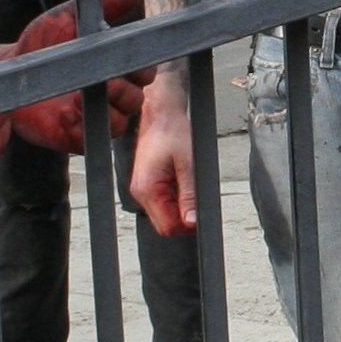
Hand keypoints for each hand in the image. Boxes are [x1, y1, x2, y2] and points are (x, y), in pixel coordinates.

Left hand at [0, 0, 151, 153]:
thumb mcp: (70, 17)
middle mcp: (112, 95)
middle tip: (107, 79)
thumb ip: (103, 5)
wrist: (8, 70)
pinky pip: (91, 139)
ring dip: (106, 109)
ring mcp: (95, 117)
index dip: (142, 69)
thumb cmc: (44, 43)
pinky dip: (82, 126)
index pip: (145, 72)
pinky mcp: (76, 137)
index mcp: (117, 67)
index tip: (130, 60)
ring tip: (80, 95)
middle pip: (136, 99)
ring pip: (120, 122)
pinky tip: (66, 112)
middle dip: (125, 90)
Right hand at [129, 69, 200, 236]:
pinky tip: (181, 178)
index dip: (188, 225)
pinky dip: (176, 196)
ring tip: (187, 180)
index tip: (200, 209)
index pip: (168, 227)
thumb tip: (192, 222)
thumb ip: (190, 195)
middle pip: (166, 224)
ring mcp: (142, 190)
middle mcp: (140, 193)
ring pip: (166, 214)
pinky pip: (164, 202)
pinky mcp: (148, 185)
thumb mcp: (189, 164)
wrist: (160, 114)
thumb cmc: (172, 132)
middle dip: (184, 216)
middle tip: (196, 192)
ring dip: (181, 205)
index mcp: (147, 189)